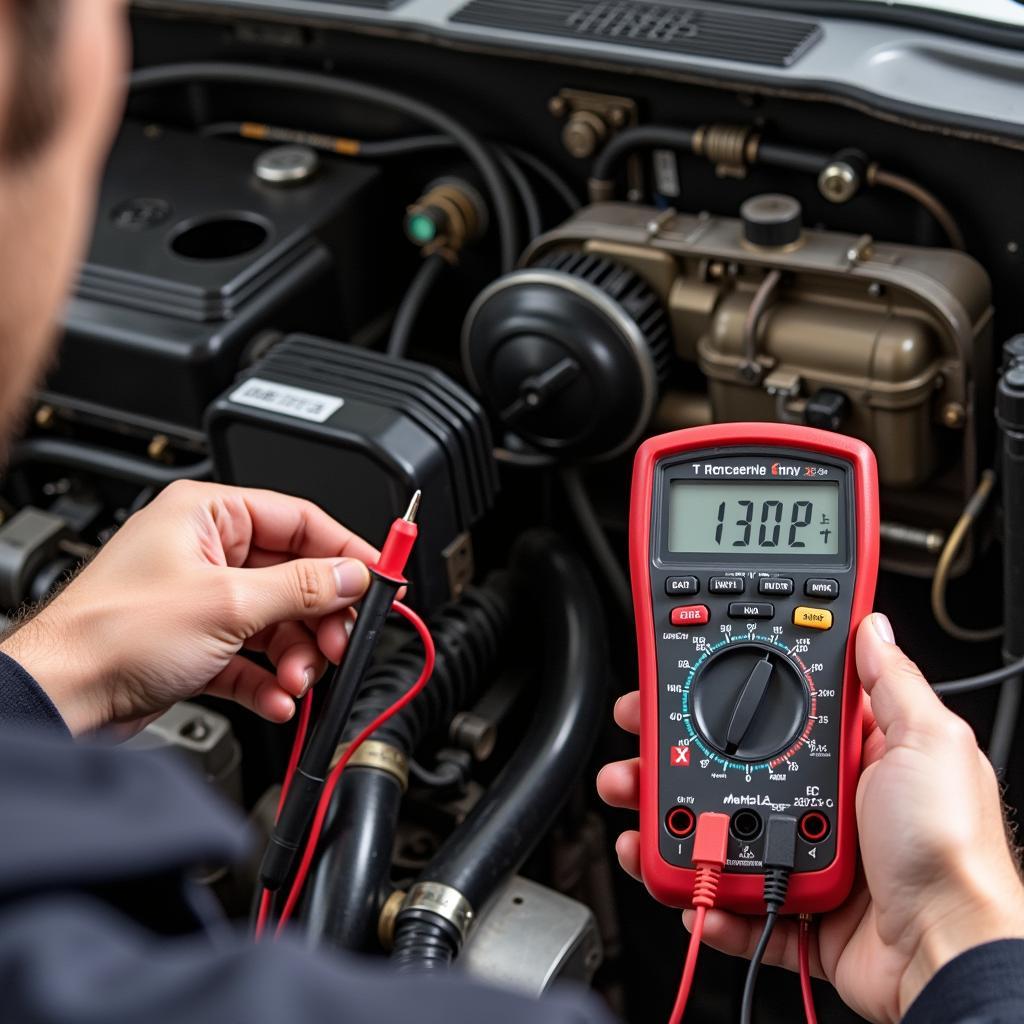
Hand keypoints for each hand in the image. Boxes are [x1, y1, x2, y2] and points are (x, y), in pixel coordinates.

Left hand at [0, 481, 378, 736]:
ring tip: (298, 680)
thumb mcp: (227, 603)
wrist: (62, 697)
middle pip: (293, 577)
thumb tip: (350, 574)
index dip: (344, 549)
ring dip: (295, 656)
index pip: (299, 521)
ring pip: (277, 621)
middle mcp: (206, 552)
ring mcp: (202, 599)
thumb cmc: (111, 633)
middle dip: (318, 618)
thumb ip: (301, 587)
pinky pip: (253, 656)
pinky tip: (276, 697)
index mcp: (208, 515)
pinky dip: (269, 678)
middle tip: (339, 641)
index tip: (378, 575)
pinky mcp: (197, 643)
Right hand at [597, 613, 1023, 1021]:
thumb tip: (872, 626)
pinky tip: (688, 885)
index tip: (677, 677)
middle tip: (636, 743)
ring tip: (639, 819)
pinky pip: (735, 900)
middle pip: (730, 766)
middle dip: (672, 754)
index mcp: (851, 754)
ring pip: (719, 829)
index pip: (772, 707)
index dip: (720, 688)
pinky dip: (704, 896)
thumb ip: (891, 684)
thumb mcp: (930, 743)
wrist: (952, 953)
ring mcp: (805, 852)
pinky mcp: (797, 909)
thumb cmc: (951, 848)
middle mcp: (825, 799)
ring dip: (670, 823)